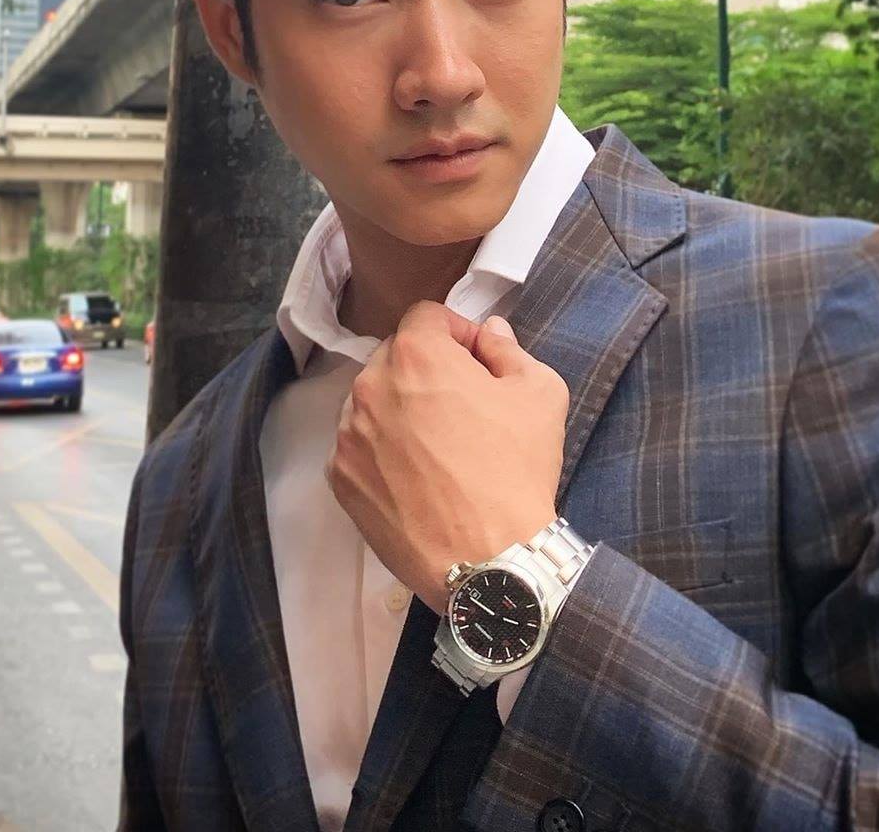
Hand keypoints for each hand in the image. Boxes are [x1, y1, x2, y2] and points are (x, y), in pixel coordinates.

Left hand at [324, 300, 568, 613]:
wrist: (488, 562)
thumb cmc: (517, 471)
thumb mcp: (540, 393)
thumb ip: (508, 349)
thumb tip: (488, 330)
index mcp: (416, 354)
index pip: (427, 316)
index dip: (457, 332)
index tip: (478, 363)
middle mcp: (370, 386)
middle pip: (395, 355)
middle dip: (426, 369)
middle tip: (462, 405)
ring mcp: (347, 435)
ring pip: (372, 400)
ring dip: (400, 407)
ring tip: (437, 446)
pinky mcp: (339, 478)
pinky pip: (358, 444)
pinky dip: (381, 448)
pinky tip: (415, 475)